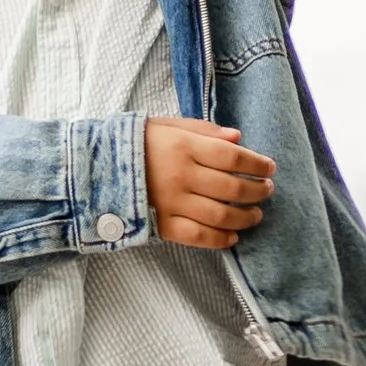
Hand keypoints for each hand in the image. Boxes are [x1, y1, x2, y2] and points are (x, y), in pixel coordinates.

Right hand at [144, 117, 275, 250]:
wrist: (95, 169)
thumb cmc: (136, 144)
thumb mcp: (167, 126)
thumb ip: (203, 130)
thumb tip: (238, 138)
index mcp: (184, 147)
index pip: (233, 158)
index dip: (257, 164)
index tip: (269, 167)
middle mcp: (181, 176)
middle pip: (232, 188)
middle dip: (257, 191)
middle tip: (267, 190)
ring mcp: (172, 203)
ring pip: (220, 215)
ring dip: (245, 217)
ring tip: (256, 214)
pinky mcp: (162, 225)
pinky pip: (198, 237)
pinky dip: (220, 239)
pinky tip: (232, 237)